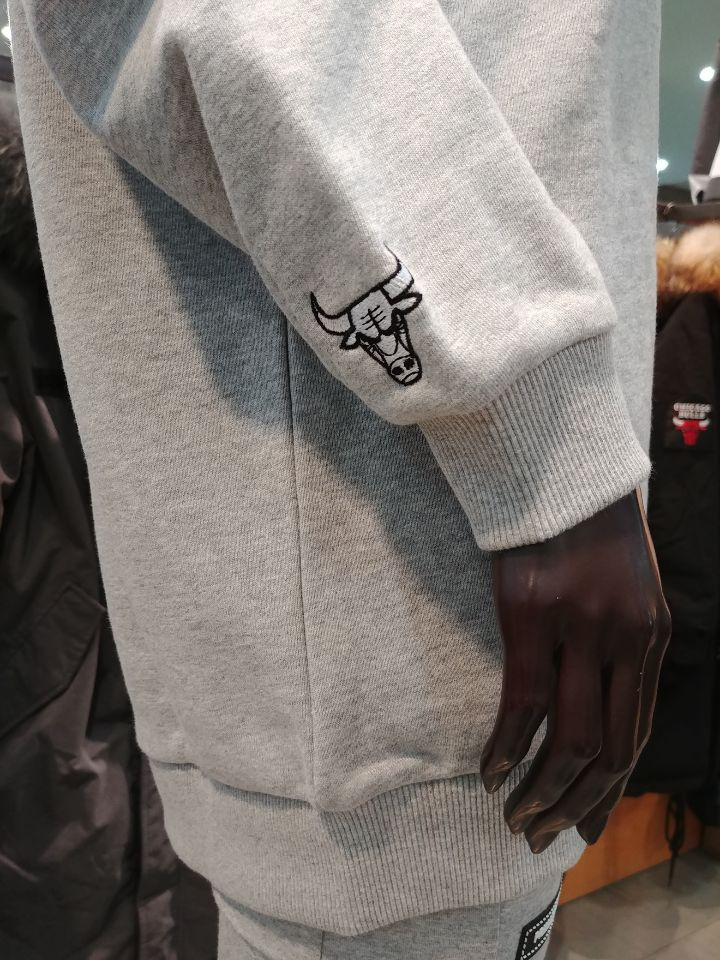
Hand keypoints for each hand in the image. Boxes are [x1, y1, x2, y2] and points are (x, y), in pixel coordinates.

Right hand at [480, 490, 670, 852]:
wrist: (556, 466)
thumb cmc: (586, 529)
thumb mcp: (628, 587)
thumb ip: (624, 642)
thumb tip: (602, 700)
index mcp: (651, 637)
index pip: (636, 734)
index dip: (610, 789)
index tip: (583, 824)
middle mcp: (625, 639)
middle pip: (608, 748)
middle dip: (576, 804)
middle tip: (543, 837)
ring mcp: (580, 627)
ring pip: (569, 736)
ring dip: (542, 789)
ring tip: (516, 818)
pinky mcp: (531, 614)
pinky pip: (523, 702)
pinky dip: (507, 747)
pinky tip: (490, 773)